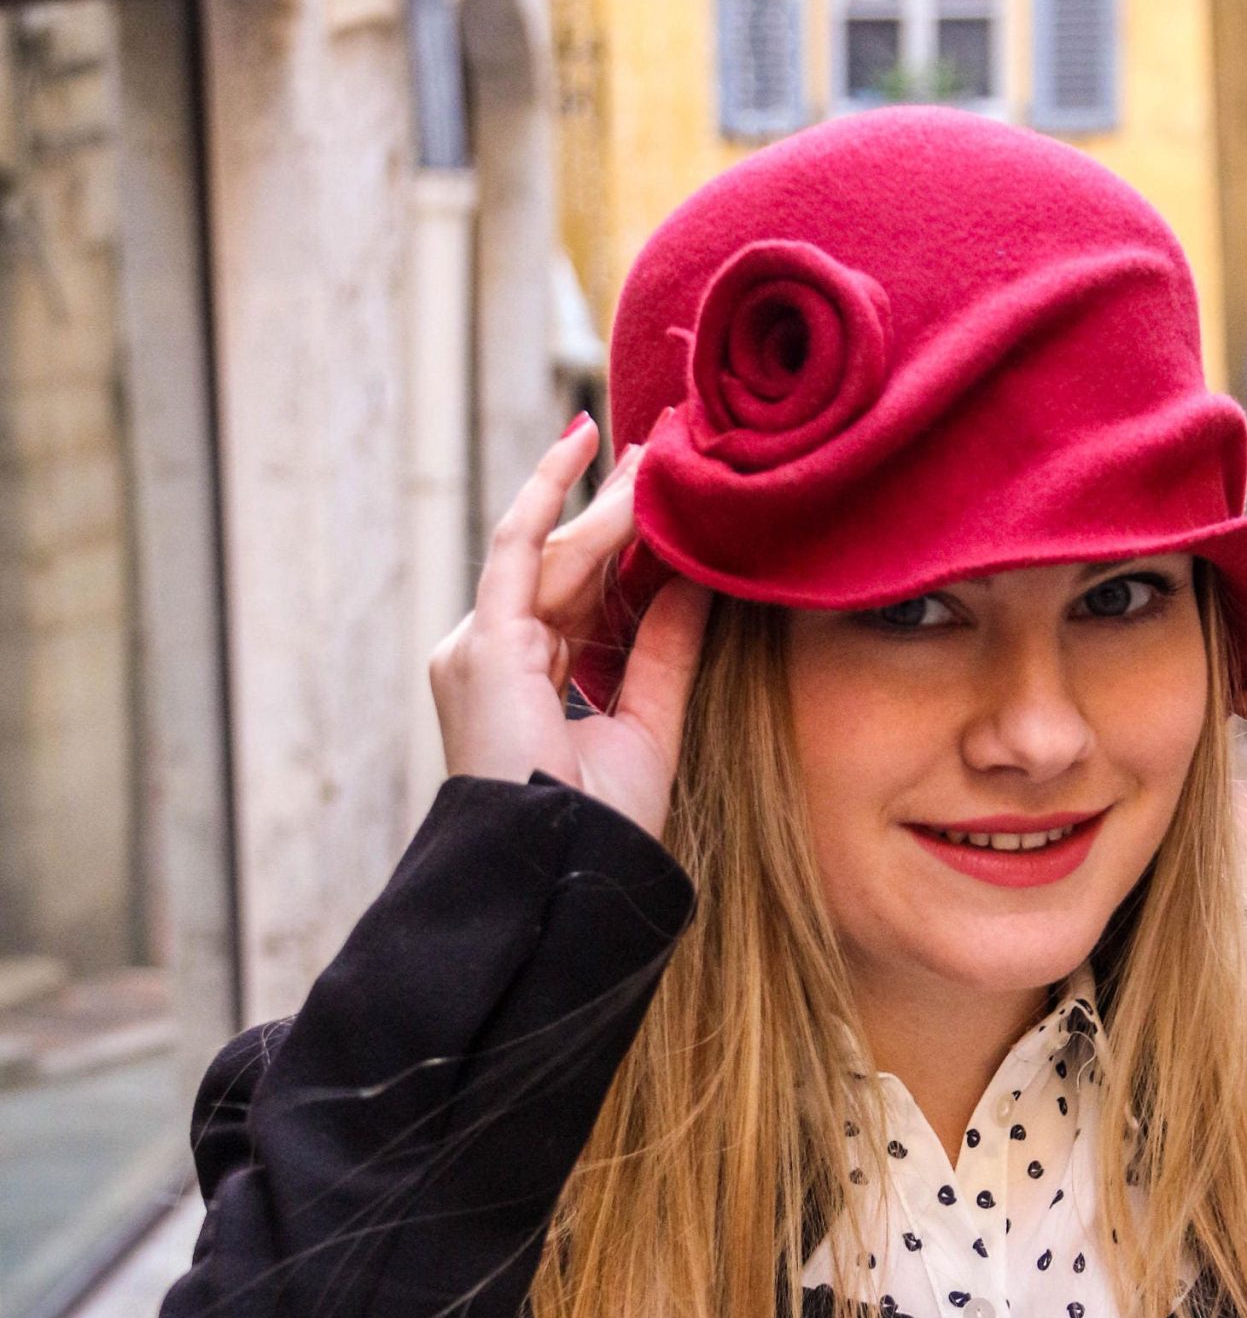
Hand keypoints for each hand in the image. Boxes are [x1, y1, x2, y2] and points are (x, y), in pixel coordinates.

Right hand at [429, 419, 709, 842]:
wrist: (564, 872)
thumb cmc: (602, 826)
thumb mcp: (649, 723)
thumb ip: (666, 649)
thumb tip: (696, 578)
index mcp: (524, 686)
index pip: (574, 602)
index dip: (617, 553)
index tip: (654, 508)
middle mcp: (492, 660)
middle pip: (562, 569)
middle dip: (610, 511)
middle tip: (657, 455)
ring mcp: (479, 648)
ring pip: (553, 554)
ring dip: (605, 503)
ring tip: (652, 454)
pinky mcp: (484, 641)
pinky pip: (520, 546)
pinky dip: (550, 491)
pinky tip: (581, 445)